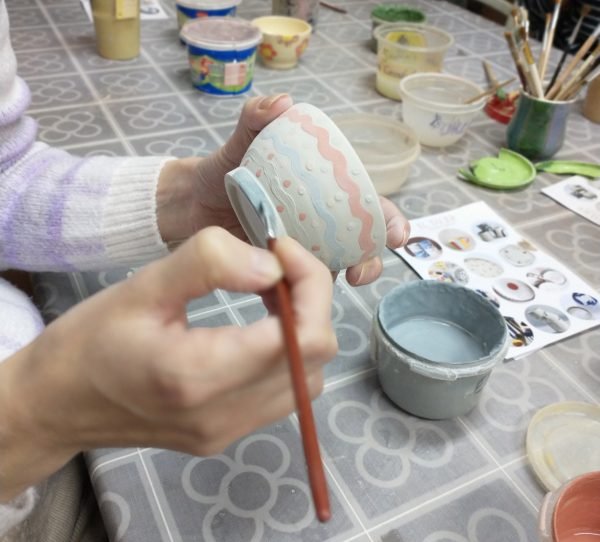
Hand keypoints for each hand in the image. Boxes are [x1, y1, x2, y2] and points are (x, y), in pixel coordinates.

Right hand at [0, 229, 336, 501]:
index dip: (310, 282)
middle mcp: (223, 414)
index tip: (280, 249)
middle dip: (310, 300)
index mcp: (199, 375)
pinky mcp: (226, 435)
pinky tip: (257, 327)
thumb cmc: (90, 340)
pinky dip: (287, 354)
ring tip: (266, 293)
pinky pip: (284, 393)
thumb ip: (210, 264)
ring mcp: (228, 431)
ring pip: (309, 378)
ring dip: (301, 328)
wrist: (58, 403)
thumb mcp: (143, 286)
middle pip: (317, 357)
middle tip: (274, 266)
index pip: (304, 336)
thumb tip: (273, 266)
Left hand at [156, 94, 409, 286]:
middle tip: (361, 271)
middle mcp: (319, 224)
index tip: (394, 233)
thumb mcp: (240, 143)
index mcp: (322, 192)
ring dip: (339, 282)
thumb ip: (256, 119)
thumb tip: (284, 103)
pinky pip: (297, 287)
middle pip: (360, 244)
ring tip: (331, 286)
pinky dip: (301, 296)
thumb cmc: (223, 171)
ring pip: (334, 270)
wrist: (190, 204)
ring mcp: (300, 250)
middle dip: (371, 259)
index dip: (388, 219)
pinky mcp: (278, 272)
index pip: (366, 204)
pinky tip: (293, 298)